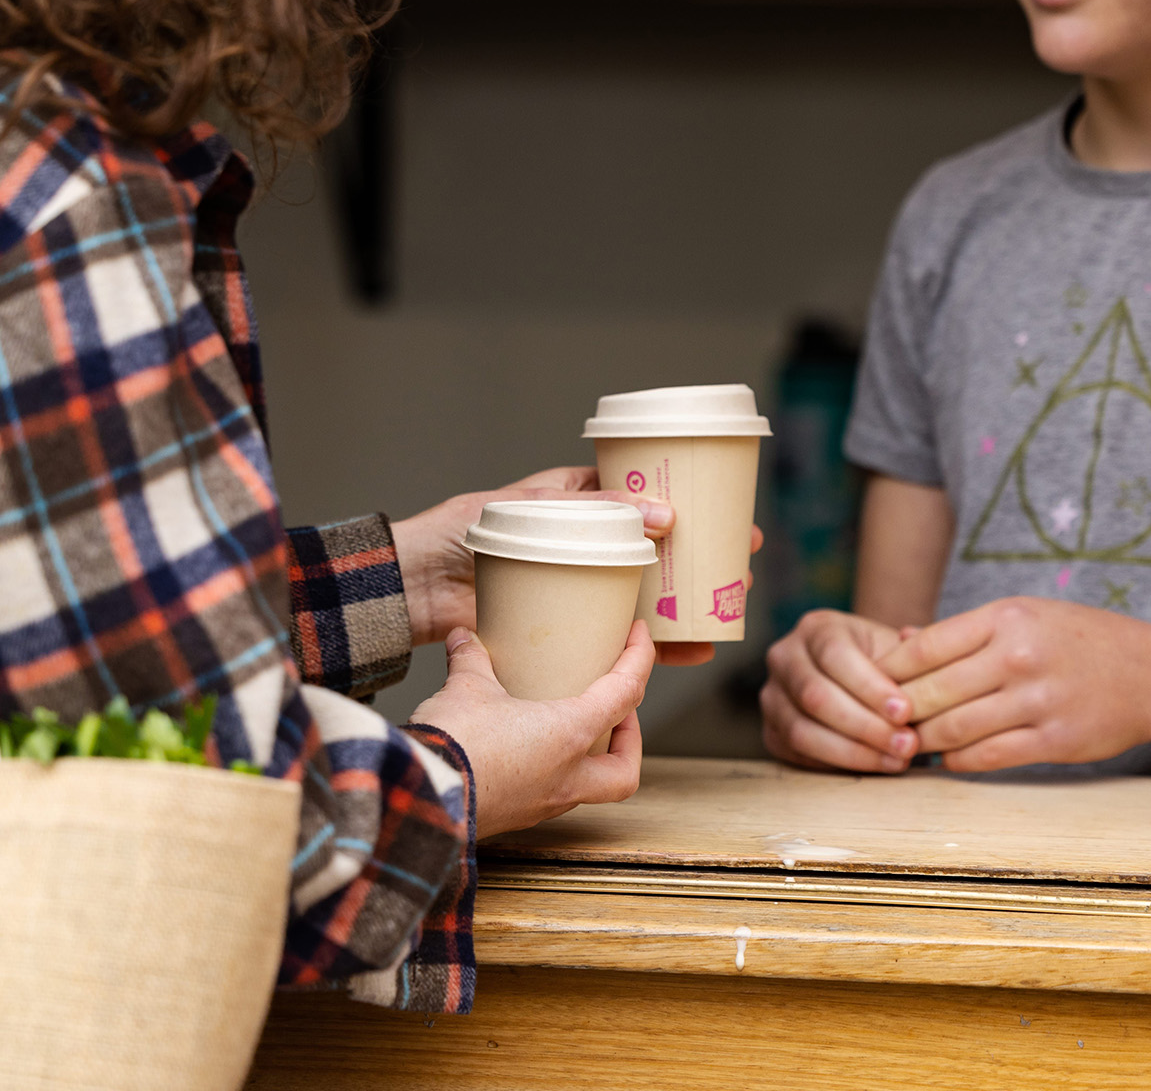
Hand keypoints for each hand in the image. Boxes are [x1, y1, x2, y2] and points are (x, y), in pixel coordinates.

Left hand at [389, 466, 761, 667]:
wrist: (410, 589)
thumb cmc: (454, 535)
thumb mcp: (526, 508)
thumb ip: (589, 508)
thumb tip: (661, 516)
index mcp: (571, 503)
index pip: (640, 499)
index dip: (686, 507)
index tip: (729, 518)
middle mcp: (578, 547)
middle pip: (652, 553)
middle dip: (699, 562)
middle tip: (740, 570)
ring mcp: (572, 590)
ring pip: (640, 598)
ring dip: (684, 608)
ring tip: (724, 615)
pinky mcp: (560, 628)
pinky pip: (611, 638)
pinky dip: (649, 649)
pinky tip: (688, 652)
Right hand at [408, 621, 653, 837]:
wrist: (420, 798)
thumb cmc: (453, 744)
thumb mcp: (466, 688)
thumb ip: (472, 659)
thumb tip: (464, 638)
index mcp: (569, 736)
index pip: (625, 694)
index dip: (639, 660)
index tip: (639, 638)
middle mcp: (566, 777)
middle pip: (625, 771)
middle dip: (630, 741)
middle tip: (618, 713)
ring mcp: (541, 804)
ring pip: (588, 788)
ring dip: (590, 759)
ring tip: (568, 728)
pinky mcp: (514, 816)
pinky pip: (550, 796)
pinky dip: (552, 772)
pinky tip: (525, 752)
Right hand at [759, 610, 918, 773]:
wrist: (860, 679)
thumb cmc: (885, 663)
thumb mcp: (899, 649)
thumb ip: (913, 652)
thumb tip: (918, 648)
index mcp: (816, 628)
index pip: (835, 655)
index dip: (869, 687)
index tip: (905, 713)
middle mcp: (784, 658)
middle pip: (815, 696)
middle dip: (865, 725)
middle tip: (907, 744)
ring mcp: (772, 696)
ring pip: (802, 730)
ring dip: (854, 751)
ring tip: (897, 760)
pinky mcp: (772, 731)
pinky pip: (799, 753)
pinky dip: (839, 764)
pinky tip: (875, 764)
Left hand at [879, 597, 1150, 771]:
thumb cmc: (1078, 640)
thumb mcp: (1024, 616)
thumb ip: (962, 632)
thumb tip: (899, 639)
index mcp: (1005, 619)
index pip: (923, 648)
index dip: (888, 672)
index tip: (870, 685)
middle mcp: (1018, 657)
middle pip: (929, 693)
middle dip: (896, 712)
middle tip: (878, 723)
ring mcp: (1037, 701)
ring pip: (952, 730)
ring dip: (922, 741)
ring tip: (907, 743)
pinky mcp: (1055, 740)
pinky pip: (986, 757)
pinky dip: (957, 760)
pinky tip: (947, 757)